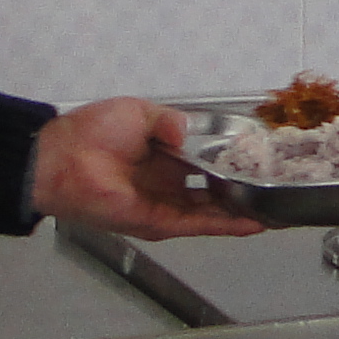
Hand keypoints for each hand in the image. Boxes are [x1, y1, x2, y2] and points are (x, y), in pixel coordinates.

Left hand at [30, 97, 264, 239]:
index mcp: (162, 158)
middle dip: (242, 192)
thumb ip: (170, 122)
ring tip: (276, 210)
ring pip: (212, 212)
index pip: (205, 164)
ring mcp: (164, 205)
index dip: (230, 164)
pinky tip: (253, 222)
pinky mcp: (158, 222)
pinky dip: (225, 225)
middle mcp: (167, 184)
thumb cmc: (93, 132)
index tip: (259, 161)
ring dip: (242, 212)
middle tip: (276, 189)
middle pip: (213, 192)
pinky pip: (198, 224)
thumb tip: (190, 132)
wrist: (61, 160)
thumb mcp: (139, 113)